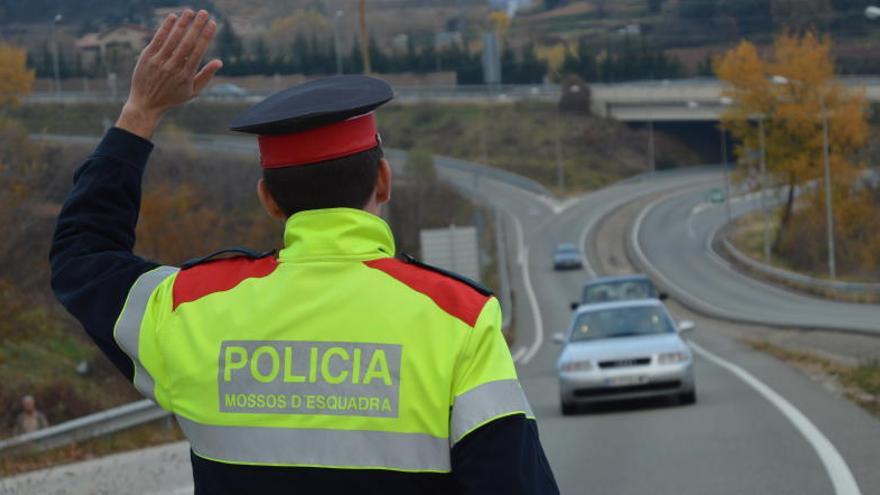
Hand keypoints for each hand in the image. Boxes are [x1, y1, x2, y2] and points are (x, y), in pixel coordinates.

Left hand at [116, 10, 222, 138]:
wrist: (146, 103)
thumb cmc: (172, 97)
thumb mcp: (193, 92)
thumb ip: (206, 76)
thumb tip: (219, 62)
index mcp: (186, 75)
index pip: (198, 51)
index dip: (206, 36)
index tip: (213, 24)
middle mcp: (172, 67)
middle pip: (187, 42)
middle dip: (197, 26)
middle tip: (204, 12)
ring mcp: (159, 61)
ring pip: (172, 38)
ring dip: (182, 23)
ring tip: (190, 11)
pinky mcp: (147, 57)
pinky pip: (158, 39)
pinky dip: (165, 28)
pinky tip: (172, 17)